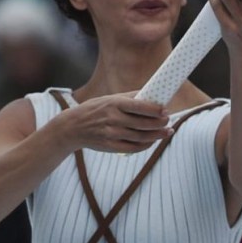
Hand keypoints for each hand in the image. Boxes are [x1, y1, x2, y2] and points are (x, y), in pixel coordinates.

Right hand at [56, 93, 171, 152]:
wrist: (72, 127)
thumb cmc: (95, 109)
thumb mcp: (109, 99)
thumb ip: (130, 97)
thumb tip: (152, 94)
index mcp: (114, 104)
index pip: (140, 106)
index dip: (156, 110)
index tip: (166, 110)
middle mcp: (113, 119)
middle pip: (143, 123)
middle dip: (160, 123)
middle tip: (169, 121)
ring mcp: (111, 134)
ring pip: (140, 136)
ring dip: (157, 135)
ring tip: (167, 131)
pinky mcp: (109, 146)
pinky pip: (133, 148)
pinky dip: (146, 145)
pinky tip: (153, 141)